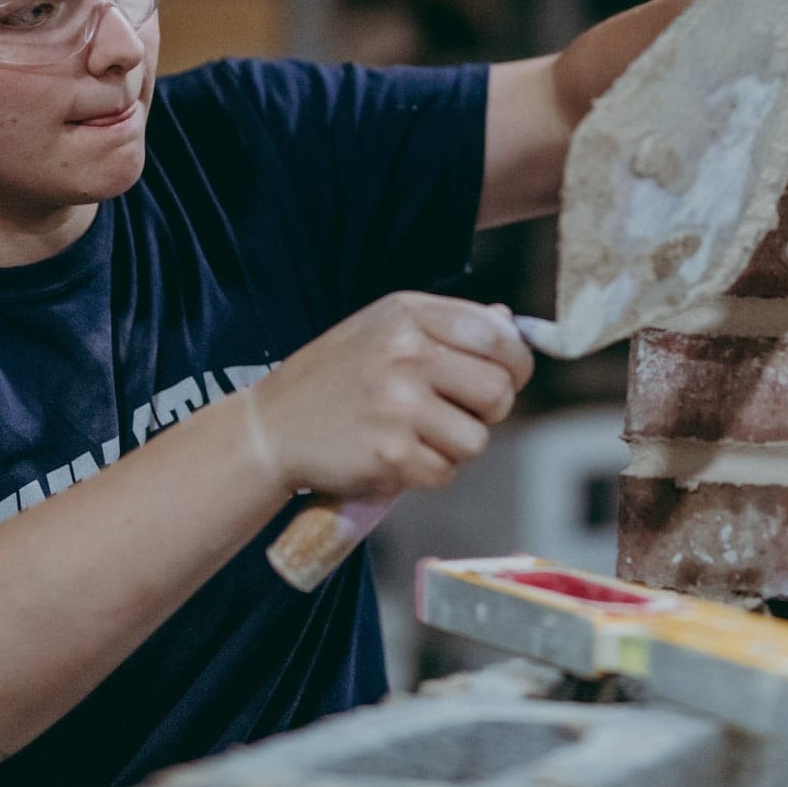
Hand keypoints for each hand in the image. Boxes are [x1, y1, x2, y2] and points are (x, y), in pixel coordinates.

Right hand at [245, 293, 532, 499]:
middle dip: (490, 410)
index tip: (507, 377)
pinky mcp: (390, 453)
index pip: (496, 334)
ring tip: (419, 434)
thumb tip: (509, 324)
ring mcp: (397, 404)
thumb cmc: (335, 378)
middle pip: (498, 389)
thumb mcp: (383, 329)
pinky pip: (445, 472)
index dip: (516, 362)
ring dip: (457, 446)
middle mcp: (405, 353)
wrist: (271, 428)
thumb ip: (445, 326)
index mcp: (407, 314)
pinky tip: (398, 456)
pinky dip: (428, 472)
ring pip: (477, 439)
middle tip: (461, 414)